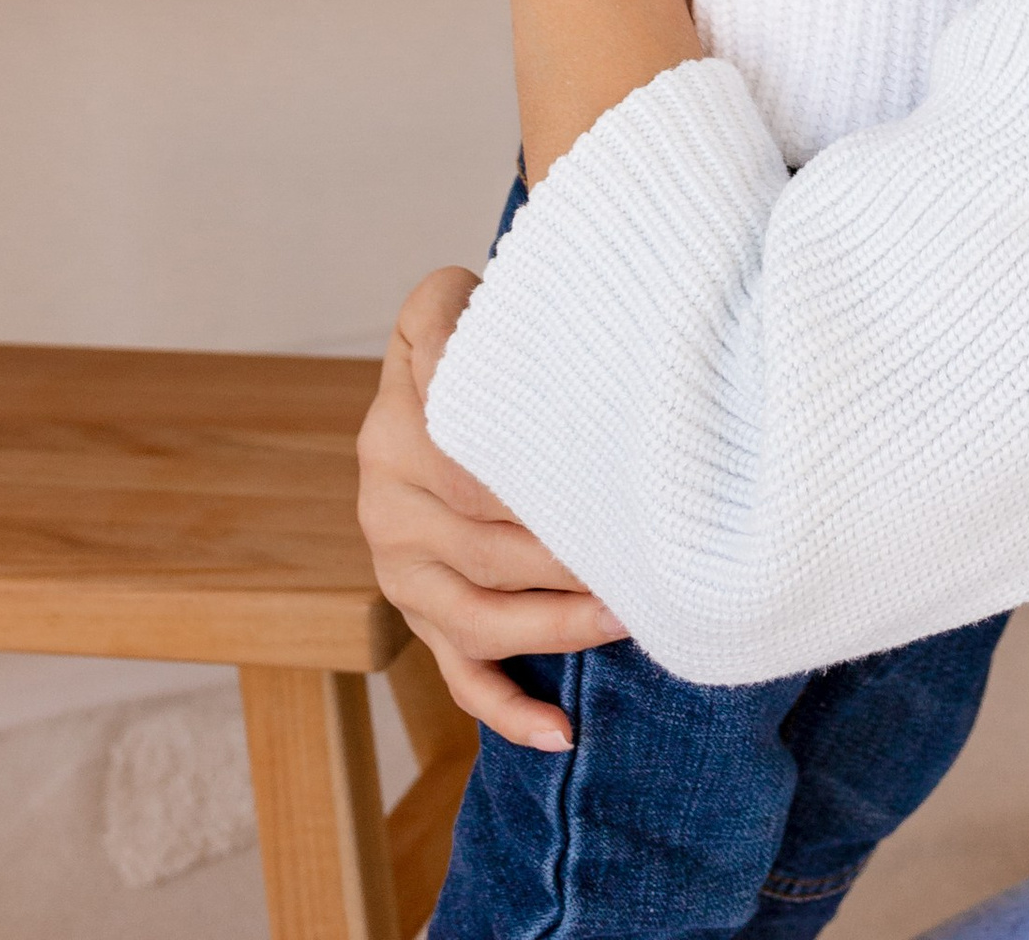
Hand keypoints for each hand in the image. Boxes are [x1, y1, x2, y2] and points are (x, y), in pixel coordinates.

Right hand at [356, 268, 627, 746]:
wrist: (436, 370)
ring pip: (476, 618)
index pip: (468, 463)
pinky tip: (560, 731)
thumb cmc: (475, 333)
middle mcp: (385, 498)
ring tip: (629, 617)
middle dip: (565, 556)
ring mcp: (398, 566)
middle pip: (482, 545)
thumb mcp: (454, 298)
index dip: (536, 481)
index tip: (607, 486)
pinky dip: (507, 710)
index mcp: (396, 421)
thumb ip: (462, 306)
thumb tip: (497, 324)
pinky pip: (458, 676)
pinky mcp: (416, 614)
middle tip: (643, 557)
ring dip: (555, 627)